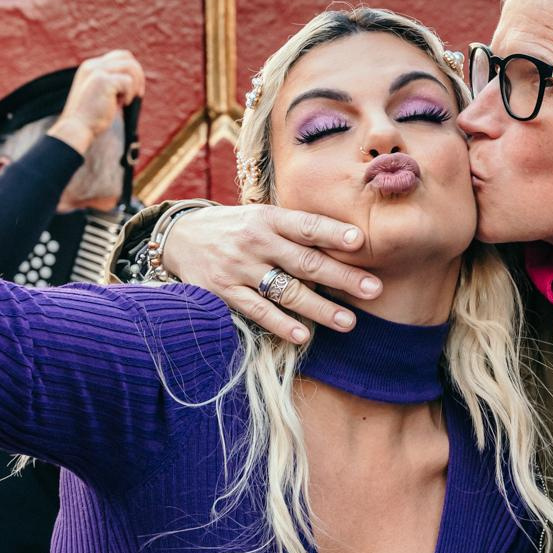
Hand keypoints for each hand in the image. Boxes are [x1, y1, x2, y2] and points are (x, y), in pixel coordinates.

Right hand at [48, 50, 144, 152]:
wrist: (77, 128)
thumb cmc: (90, 117)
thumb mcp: (100, 94)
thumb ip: (113, 83)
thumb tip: (135, 80)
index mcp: (90, 67)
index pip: (118, 57)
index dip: (131, 70)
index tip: (134, 89)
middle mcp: (93, 65)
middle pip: (126, 57)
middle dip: (138, 74)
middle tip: (139, 93)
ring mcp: (97, 71)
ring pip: (130, 67)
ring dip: (135, 85)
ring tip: (127, 101)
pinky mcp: (103, 80)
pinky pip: (127, 81)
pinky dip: (129, 94)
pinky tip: (121, 105)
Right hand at [164, 204, 380, 341]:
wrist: (179, 236)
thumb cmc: (234, 228)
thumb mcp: (260, 218)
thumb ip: (294, 231)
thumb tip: (344, 248)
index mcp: (268, 218)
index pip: (306, 225)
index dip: (333, 233)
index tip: (361, 241)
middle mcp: (255, 241)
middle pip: (305, 261)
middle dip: (342, 276)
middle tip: (373, 289)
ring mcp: (238, 268)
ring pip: (285, 291)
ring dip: (320, 308)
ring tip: (348, 322)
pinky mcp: (223, 292)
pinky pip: (256, 311)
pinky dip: (280, 324)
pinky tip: (303, 335)